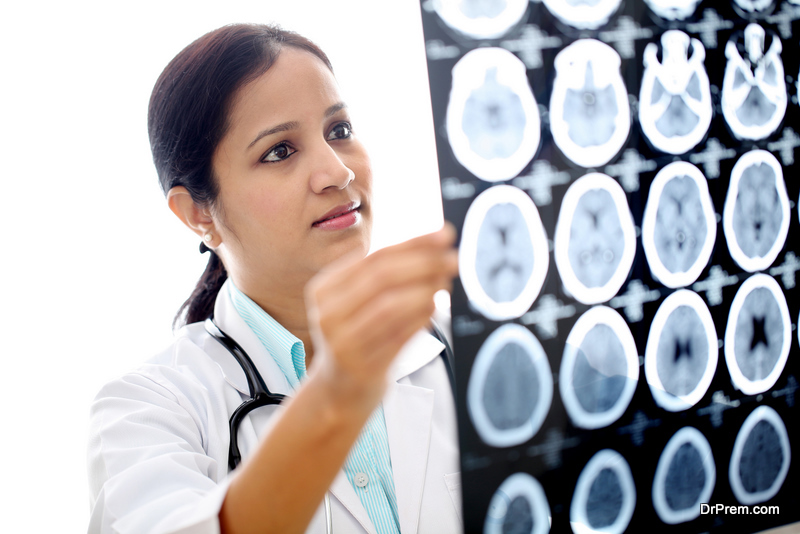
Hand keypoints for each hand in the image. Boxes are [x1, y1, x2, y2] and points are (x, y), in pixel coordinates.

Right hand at [305, 224, 457, 407]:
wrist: (338, 392)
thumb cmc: (356, 339)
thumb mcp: (357, 303)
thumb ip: (385, 276)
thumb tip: (435, 246)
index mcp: (324, 289)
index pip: (376, 257)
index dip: (414, 243)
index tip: (445, 235)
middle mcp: (328, 313)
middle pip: (382, 277)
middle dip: (424, 264)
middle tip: (453, 258)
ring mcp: (341, 341)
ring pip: (390, 306)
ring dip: (424, 290)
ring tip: (446, 282)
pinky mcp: (360, 366)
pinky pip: (397, 336)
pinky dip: (419, 318)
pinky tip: (434, 307)